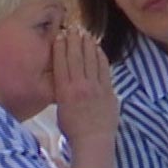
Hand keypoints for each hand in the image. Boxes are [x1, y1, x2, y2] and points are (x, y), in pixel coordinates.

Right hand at [52, 27, 118, 145]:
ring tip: (84, 33)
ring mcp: (95, 87)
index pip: (61, 64)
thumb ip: (60, 93)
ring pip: (91, 61)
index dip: (60, 48)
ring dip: (87, 45)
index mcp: (63, 91)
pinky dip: (101, 56)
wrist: (93, 139)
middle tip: (72, 28)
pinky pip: (104, 69)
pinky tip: (98, 48)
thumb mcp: (59, 110)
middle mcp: (79, 86)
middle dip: (74, 42)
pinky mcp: (108, 90)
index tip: (59, 36)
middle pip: (76, 58)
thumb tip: (61, 81)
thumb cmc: (72, 129)